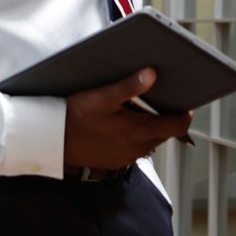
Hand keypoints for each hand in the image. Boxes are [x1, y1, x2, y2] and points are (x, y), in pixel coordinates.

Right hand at [64, 68, 192, 169]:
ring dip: (149, 126)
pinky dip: (135, 135)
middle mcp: (136, 148)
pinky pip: (134, 148)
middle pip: (165, 132)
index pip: (177, 126)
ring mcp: (125, 157)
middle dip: (165, 116)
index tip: (185, 101)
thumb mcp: (103, 95)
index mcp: (138, 131)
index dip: (184, 113)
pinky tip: (122, 122)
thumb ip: (130, 86)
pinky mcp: (115, 161)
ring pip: (150, 140)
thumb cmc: (75, 115)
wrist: (50, 140)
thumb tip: (153, 74)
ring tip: (139, 108)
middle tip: (159, 98)